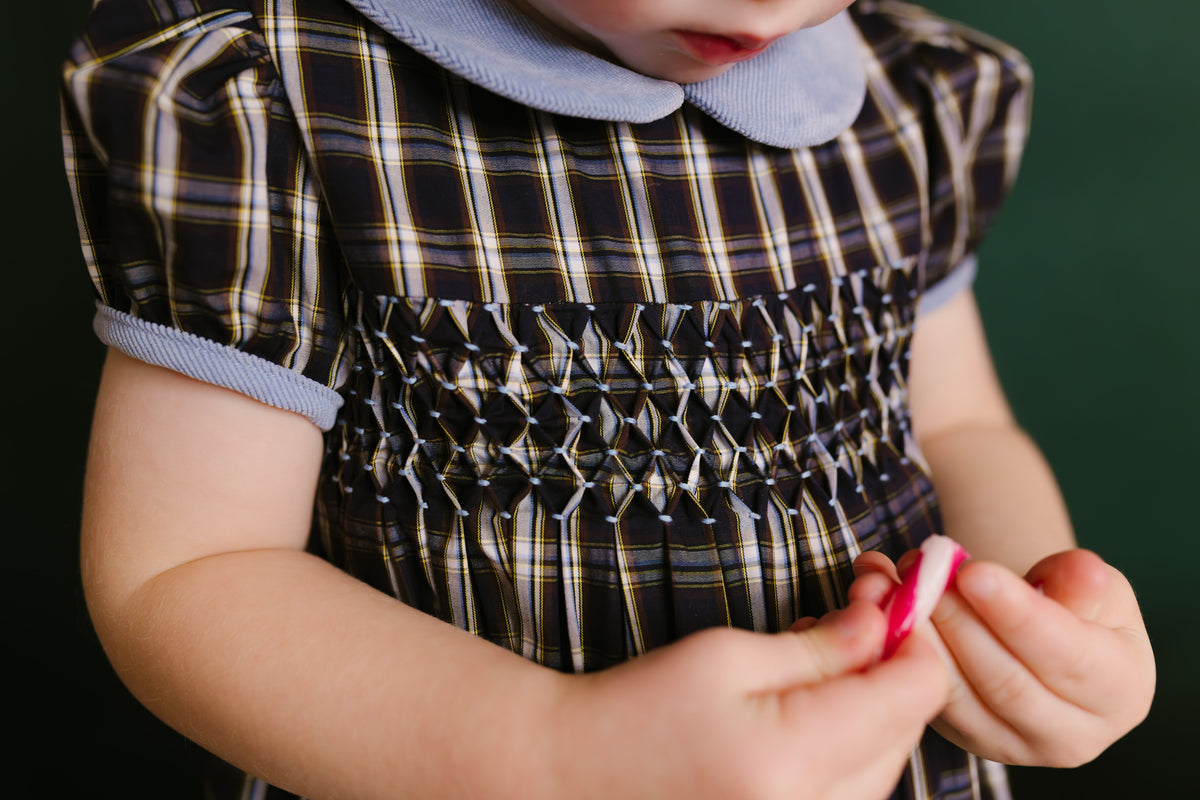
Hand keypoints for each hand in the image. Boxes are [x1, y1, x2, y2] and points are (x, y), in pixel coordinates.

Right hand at [546, 601, 950, 799]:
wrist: (576, 775)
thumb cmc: (638, 708)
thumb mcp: (728, 656)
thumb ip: (822, 646)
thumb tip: (888, 623)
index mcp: (793, 759)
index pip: (913, 694)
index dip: (915, 634)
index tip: (893, 592)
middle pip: (908, 727)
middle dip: (894, 659)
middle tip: (860, 599)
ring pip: (889, 758)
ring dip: (874, 699)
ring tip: (821, 649)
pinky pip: (856, 786)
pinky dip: (852, 738)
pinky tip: (812, 701)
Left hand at [850, 548, 1154, 766]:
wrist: (1036, 632)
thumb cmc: (1071, 603)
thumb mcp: (1089, 583)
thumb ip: (1082, 581)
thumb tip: (1076, 574)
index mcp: (1118, 691)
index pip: (1065, 656)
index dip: (1017, 614)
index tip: (973, 572)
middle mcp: (1070, 734)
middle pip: (1003, 681)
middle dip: (955, 619)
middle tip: (921, 569)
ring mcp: (1010, 744)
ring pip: (955, 694)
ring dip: (916, 634)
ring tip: (893, 581)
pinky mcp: (961, 737)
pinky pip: (922, 698)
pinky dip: (894, 649)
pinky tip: (877, 601)